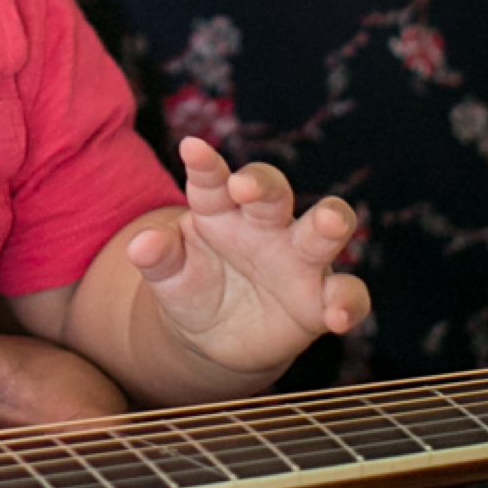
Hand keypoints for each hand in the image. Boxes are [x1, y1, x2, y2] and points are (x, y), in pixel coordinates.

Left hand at [128, 136, 369, 373]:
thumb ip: (157, 258)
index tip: (190, 149)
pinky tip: (337, 315)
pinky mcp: (321, 300)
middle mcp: (264, 226)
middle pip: (273, 193)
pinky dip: (348, 302)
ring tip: (330, 223)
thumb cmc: (191, 290)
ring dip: (330, 221)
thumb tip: (139, 246)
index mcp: (220, 211)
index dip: (205, 165)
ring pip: (324, 230)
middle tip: (246, 186)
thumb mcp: (167, 277)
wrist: (215, 339)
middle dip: (264, 185)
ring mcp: (298, 260)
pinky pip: (347, 294)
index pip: (213, 180)